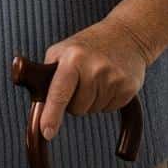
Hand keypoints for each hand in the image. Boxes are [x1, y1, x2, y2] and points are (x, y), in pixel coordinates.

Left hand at [37, 18, 149, 140]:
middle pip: (76, 108)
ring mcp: (113, 79)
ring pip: (92, 110)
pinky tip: (108, 81)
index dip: (51, 114)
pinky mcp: (128, 88)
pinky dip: (106, 100)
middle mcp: (94, 69)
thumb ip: (46, 76)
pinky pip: (109, 109)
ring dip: (91, 100)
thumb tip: (38, 107)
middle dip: (74, 101)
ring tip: (96, 77)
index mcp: (73, 59)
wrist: (126, 35)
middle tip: (81, 80)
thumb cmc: (87, 45)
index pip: (59, 92)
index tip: (46, 132)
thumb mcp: (61, 51)